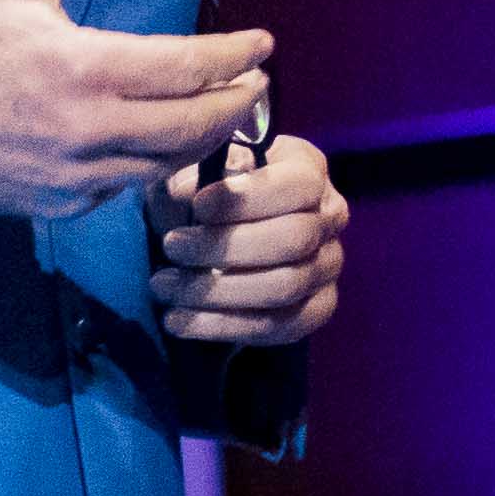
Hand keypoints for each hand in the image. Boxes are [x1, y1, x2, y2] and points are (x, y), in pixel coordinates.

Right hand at [0, 0, 272, 220]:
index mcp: (83, 67)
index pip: (188, 66)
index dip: (236, 55)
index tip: (263, 44)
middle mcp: (88, 128)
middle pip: (196, 123)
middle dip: (241, 102)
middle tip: (258, 83)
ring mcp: (77, 173)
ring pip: (170, 163)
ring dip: (207, 138)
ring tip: (223, 113)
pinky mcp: (63, 203)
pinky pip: (129, 188)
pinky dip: (154, 164)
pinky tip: (160, 142)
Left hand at [156, 131, 348, 344]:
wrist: (223, 228)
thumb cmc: (209, 189)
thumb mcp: (201, 167)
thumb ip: (194, 173)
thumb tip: (183, 192)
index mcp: (309, 169)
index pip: (296, 186)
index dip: (246, 198)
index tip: (196, 205)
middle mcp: (330, 217)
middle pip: (293, 240)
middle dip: (225, 247)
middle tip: (171, 246)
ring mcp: (329, 266)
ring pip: (284, 288)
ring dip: (217, 292)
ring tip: (164, 286)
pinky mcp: (317, 308)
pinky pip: (279, 328)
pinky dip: (224, 327)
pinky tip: (179, 321)